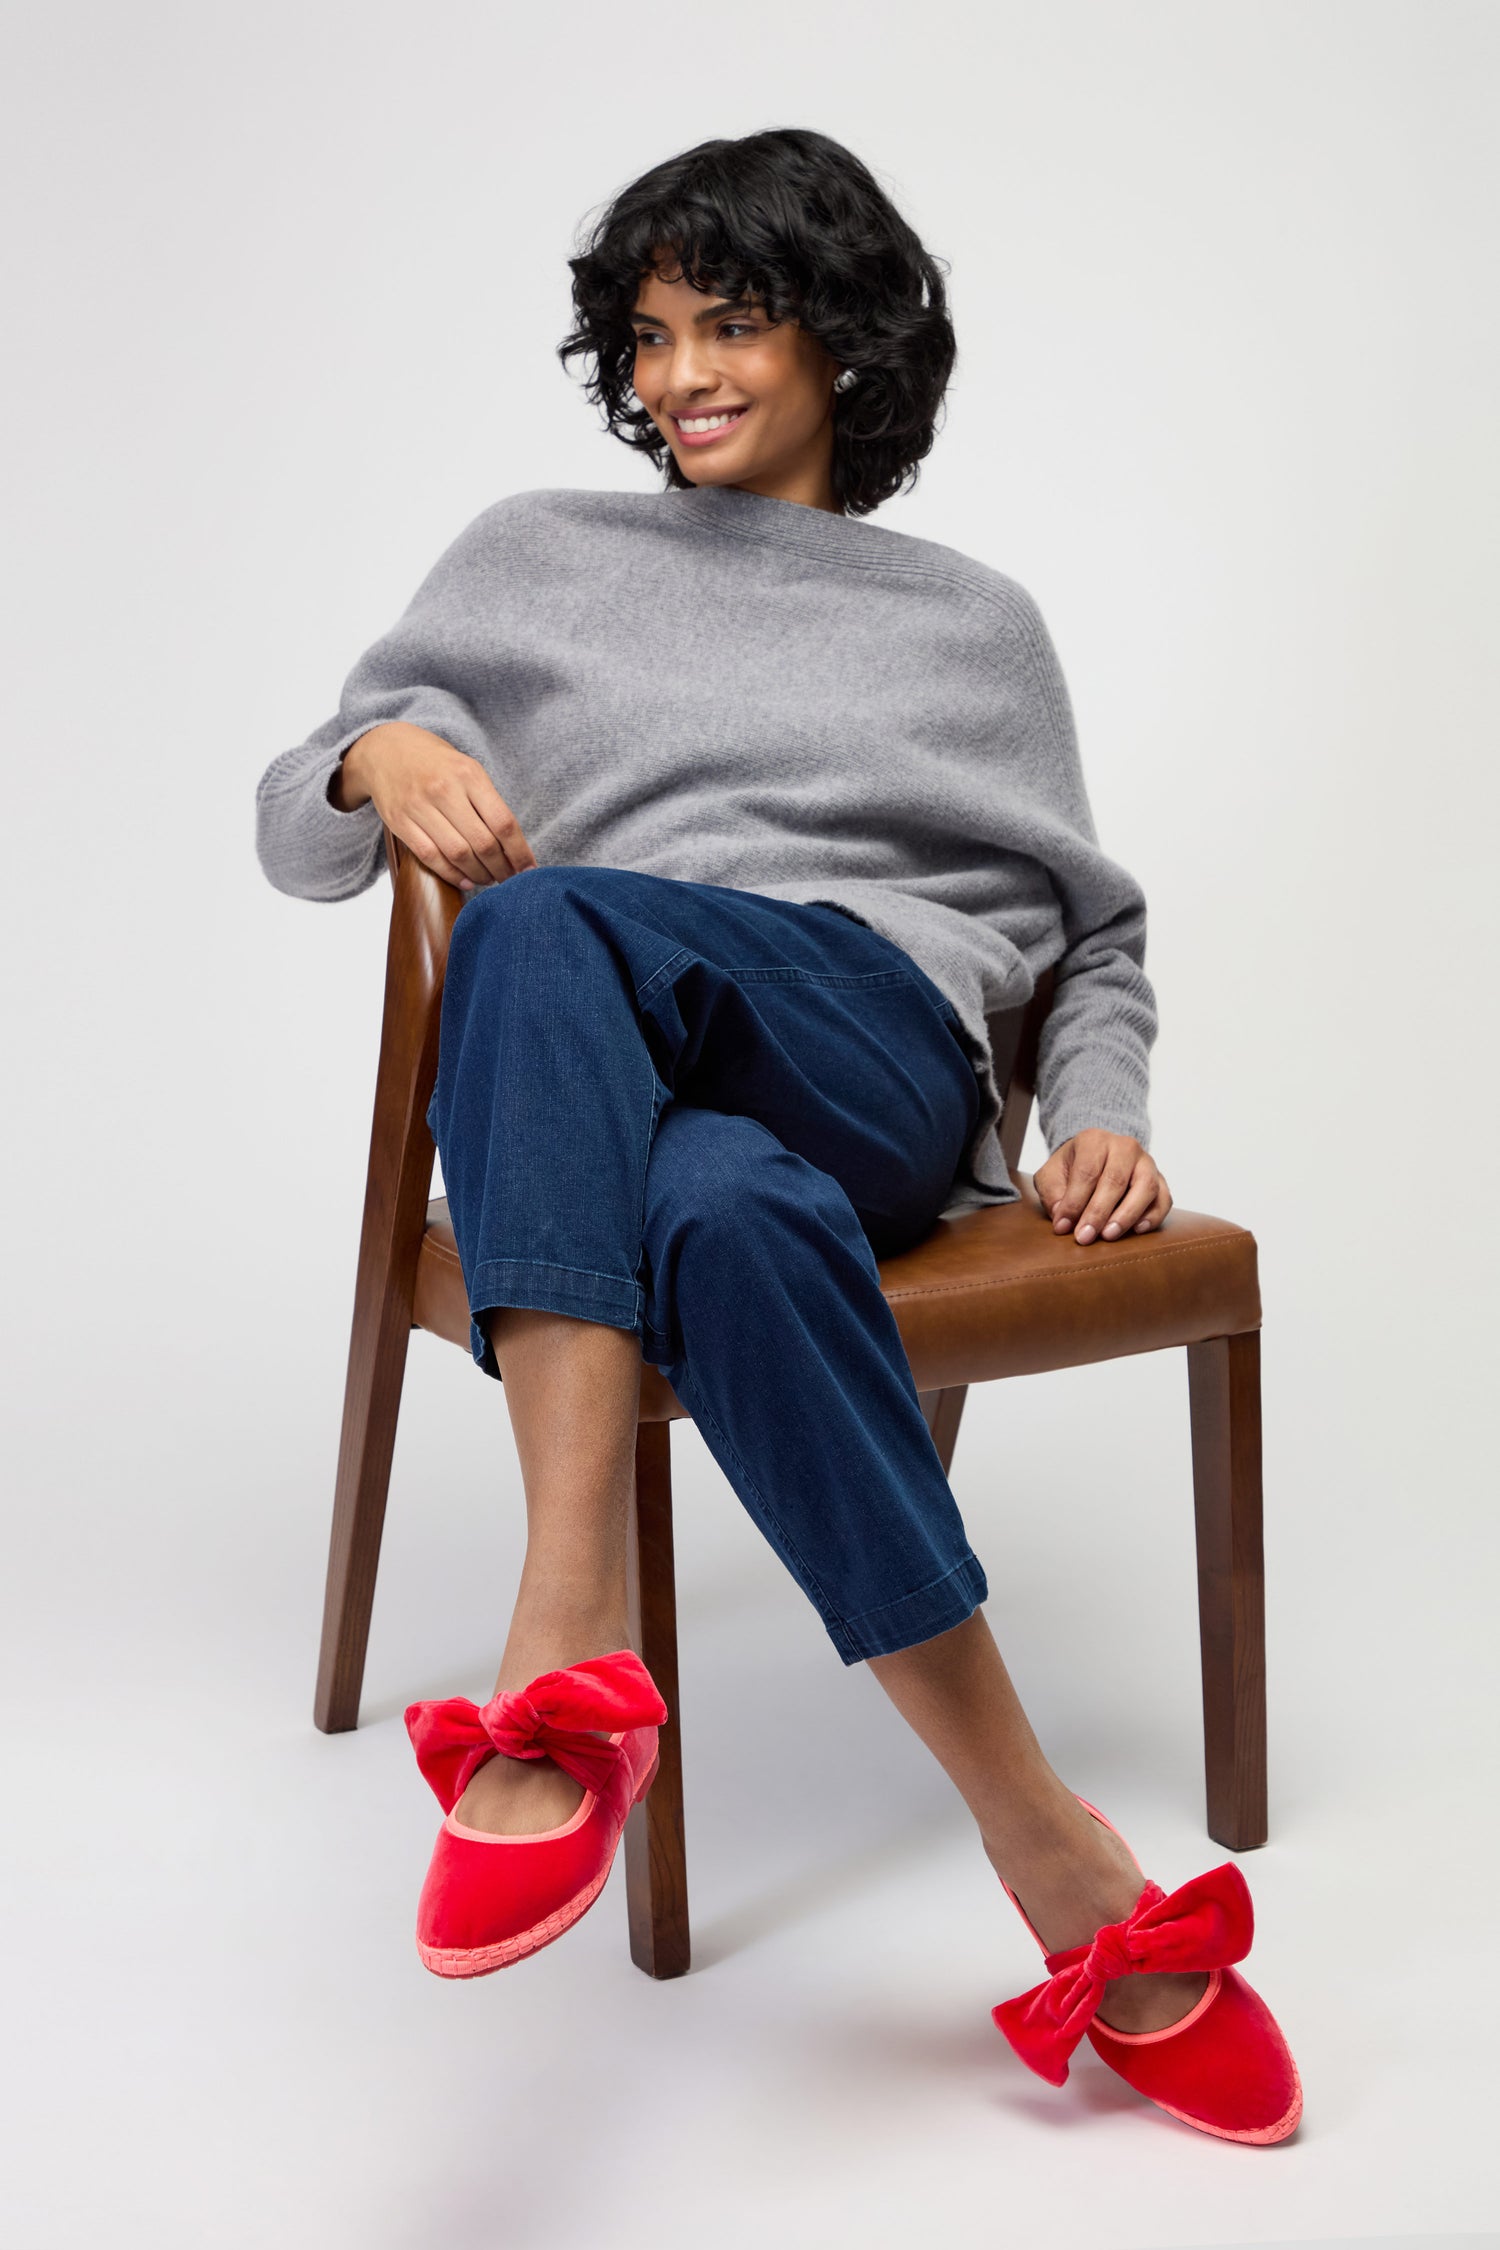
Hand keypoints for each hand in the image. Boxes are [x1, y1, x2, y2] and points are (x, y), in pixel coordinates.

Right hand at [332, 721, 536, 889]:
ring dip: (479, 874)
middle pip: (483, 843)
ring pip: (458, 853)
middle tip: (509, 879)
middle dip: (501, 869)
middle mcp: (445, 790)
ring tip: (489, 879)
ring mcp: (420, 806)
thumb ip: (487, 801)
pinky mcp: (400, 821)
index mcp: (469, 774)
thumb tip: (513, 846)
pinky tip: (465, 879)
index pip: (503, 822)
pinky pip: (430, 856)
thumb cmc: (435, 763)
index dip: (519, 852)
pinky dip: (451, 874)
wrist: (386, 749)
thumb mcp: (467, 768)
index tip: (529, 869)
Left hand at [1033, 1129, 1171, 1245]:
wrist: (1095, 1158)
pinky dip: (1154, 1216)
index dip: (1074, 1202)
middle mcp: (1125, 1147)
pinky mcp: (1160, 1180)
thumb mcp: (1051, 1175)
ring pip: (1146, 1187)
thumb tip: (1063, 1218)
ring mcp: (1146, 1162)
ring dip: (1127, 1215)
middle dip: (1098, 1212)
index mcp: (1094, 1140)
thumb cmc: (1071, 1169)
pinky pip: (1164, 1199)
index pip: (1086, 1172)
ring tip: (1109, 1235)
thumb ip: (1053, 1194)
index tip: (1063, 1227)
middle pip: (1115, 1180)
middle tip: (1085, 1237)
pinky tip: (1137, 1230)